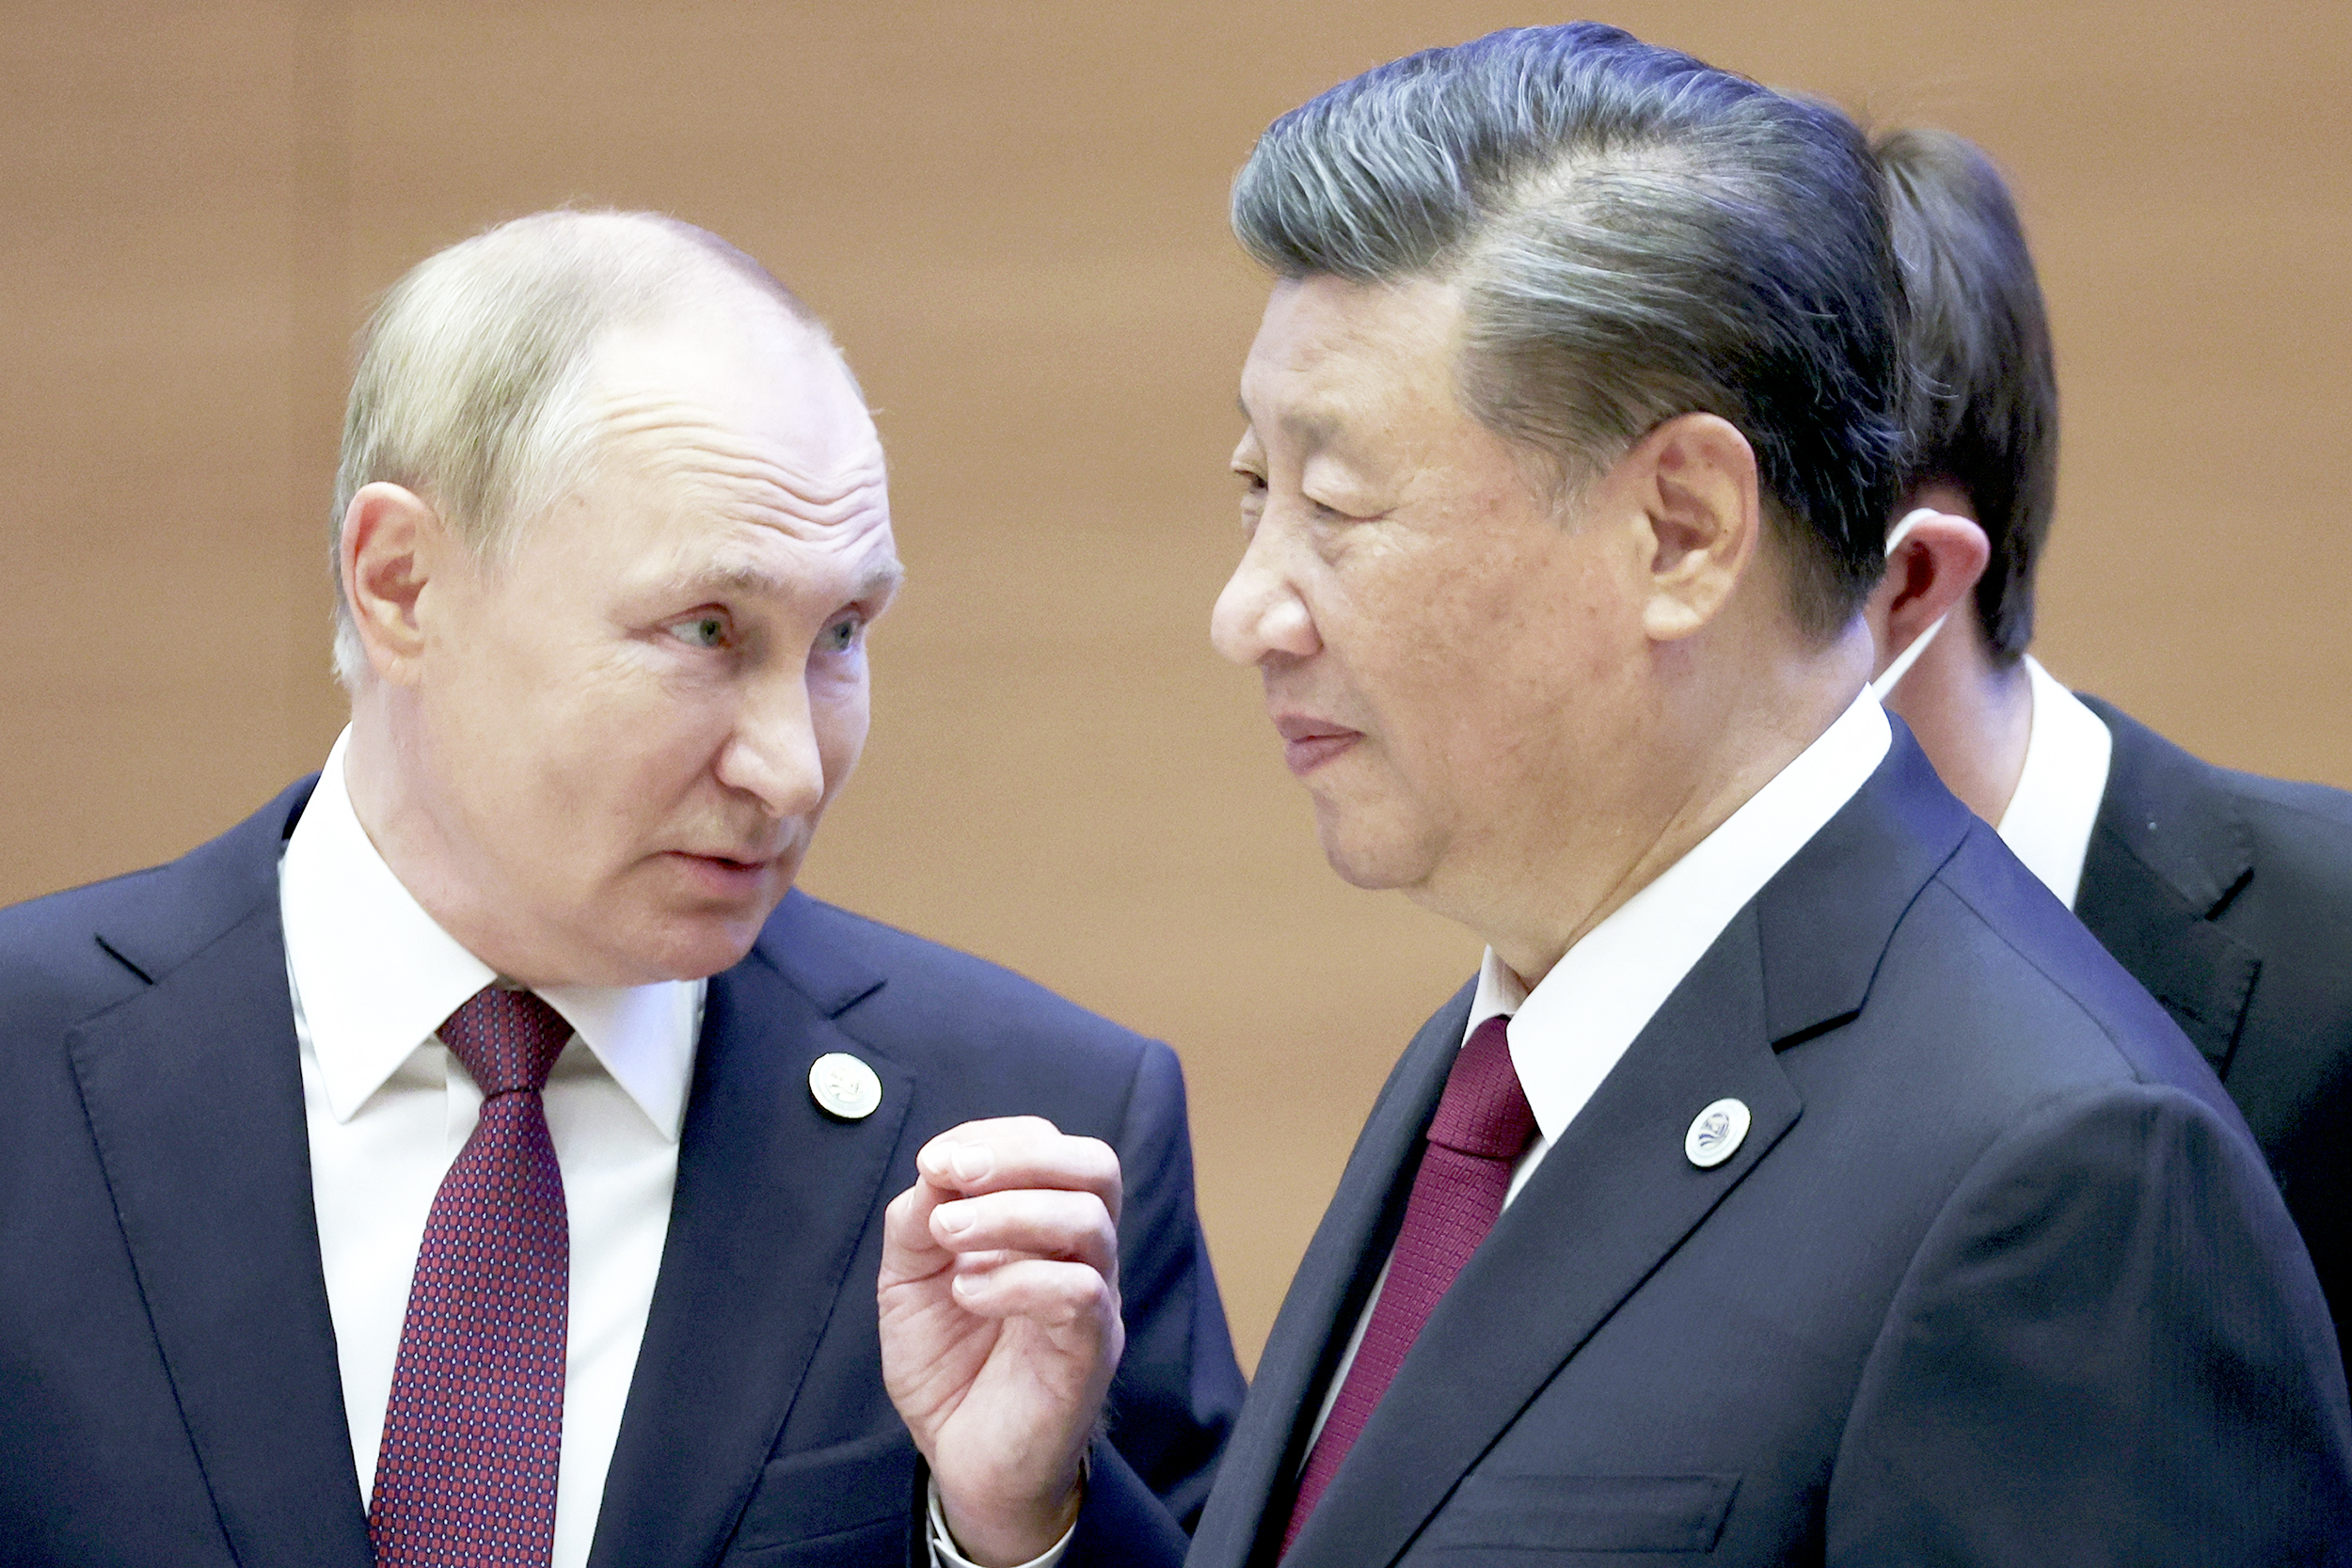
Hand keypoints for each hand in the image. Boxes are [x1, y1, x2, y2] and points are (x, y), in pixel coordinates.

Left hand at [879, 1117, 1123, 1566]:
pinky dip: (1016, 1280)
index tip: (933, 1161)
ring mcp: (1094, 1299)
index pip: (1049, 1146)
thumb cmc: (949, 1366)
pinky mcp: (1090, 1350)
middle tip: (952, 1174)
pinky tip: (967, 1294)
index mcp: (1044, 1224)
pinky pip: (1079, 1291)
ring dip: (1007, 1212)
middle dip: (1019, 1154)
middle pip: (1095, 1166)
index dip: (992, 1137)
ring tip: (946, 1235)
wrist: (964, 1461)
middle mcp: (1081, 1252)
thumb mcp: (910, 1280)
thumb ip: (918, 1220)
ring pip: (1089, 1220)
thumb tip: (935, 1171)